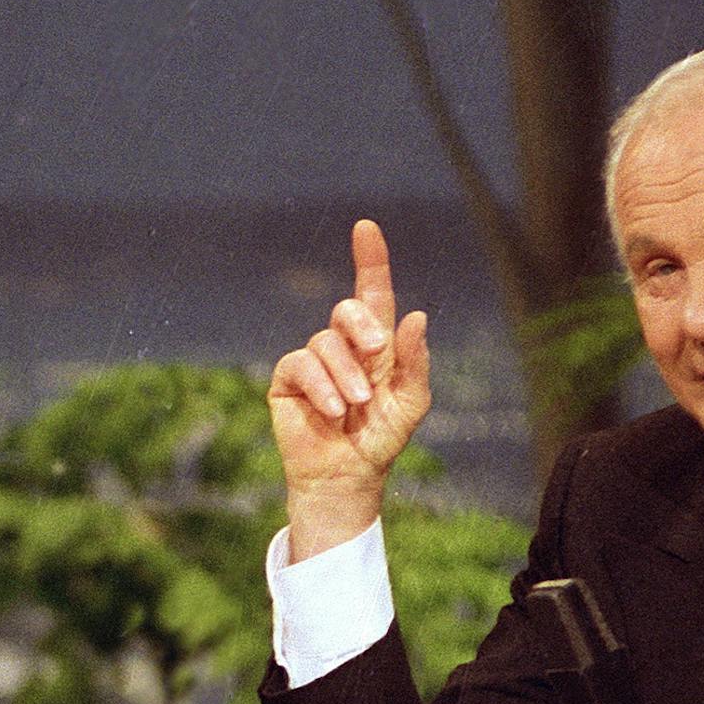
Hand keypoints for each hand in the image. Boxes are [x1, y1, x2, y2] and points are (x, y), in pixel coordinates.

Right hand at [267, 218, 431, 559]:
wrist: (349, 475)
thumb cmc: (381, 439)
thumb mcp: (411, 401)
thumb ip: (415, 360)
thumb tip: (416, 316)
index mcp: (375, 344)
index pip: (372, 293)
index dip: (370, 259)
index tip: (366, 228)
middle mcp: (342, 346)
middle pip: (347, 309)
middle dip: (362, 325)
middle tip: (376, 353)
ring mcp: (312, 361)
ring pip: (324, 342)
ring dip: (345, 374)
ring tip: (355, 406)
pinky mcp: (287, 381)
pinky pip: (299, 365)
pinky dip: (320, 386)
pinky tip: (333, 411)